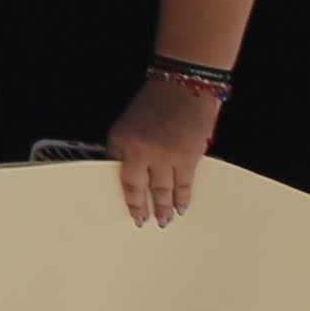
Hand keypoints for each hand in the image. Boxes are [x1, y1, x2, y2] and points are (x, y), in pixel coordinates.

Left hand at [107, 75, 220, 224]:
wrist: (182, 88)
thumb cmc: (154, 103)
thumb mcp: (126, 125)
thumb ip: (124, 149)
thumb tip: (123, 172)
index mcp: (122, 142)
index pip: (122, 178)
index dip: (128, 198)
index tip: (131, 212)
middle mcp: (142, 152)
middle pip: (142, 188)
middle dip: (145, 207)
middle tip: (145, 222)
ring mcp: (166, 156)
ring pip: (164, 190)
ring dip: (165, 207)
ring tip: (164, 220)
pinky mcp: (188, 156)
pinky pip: (184, 183)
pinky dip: (183, 197)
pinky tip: (182, 207)